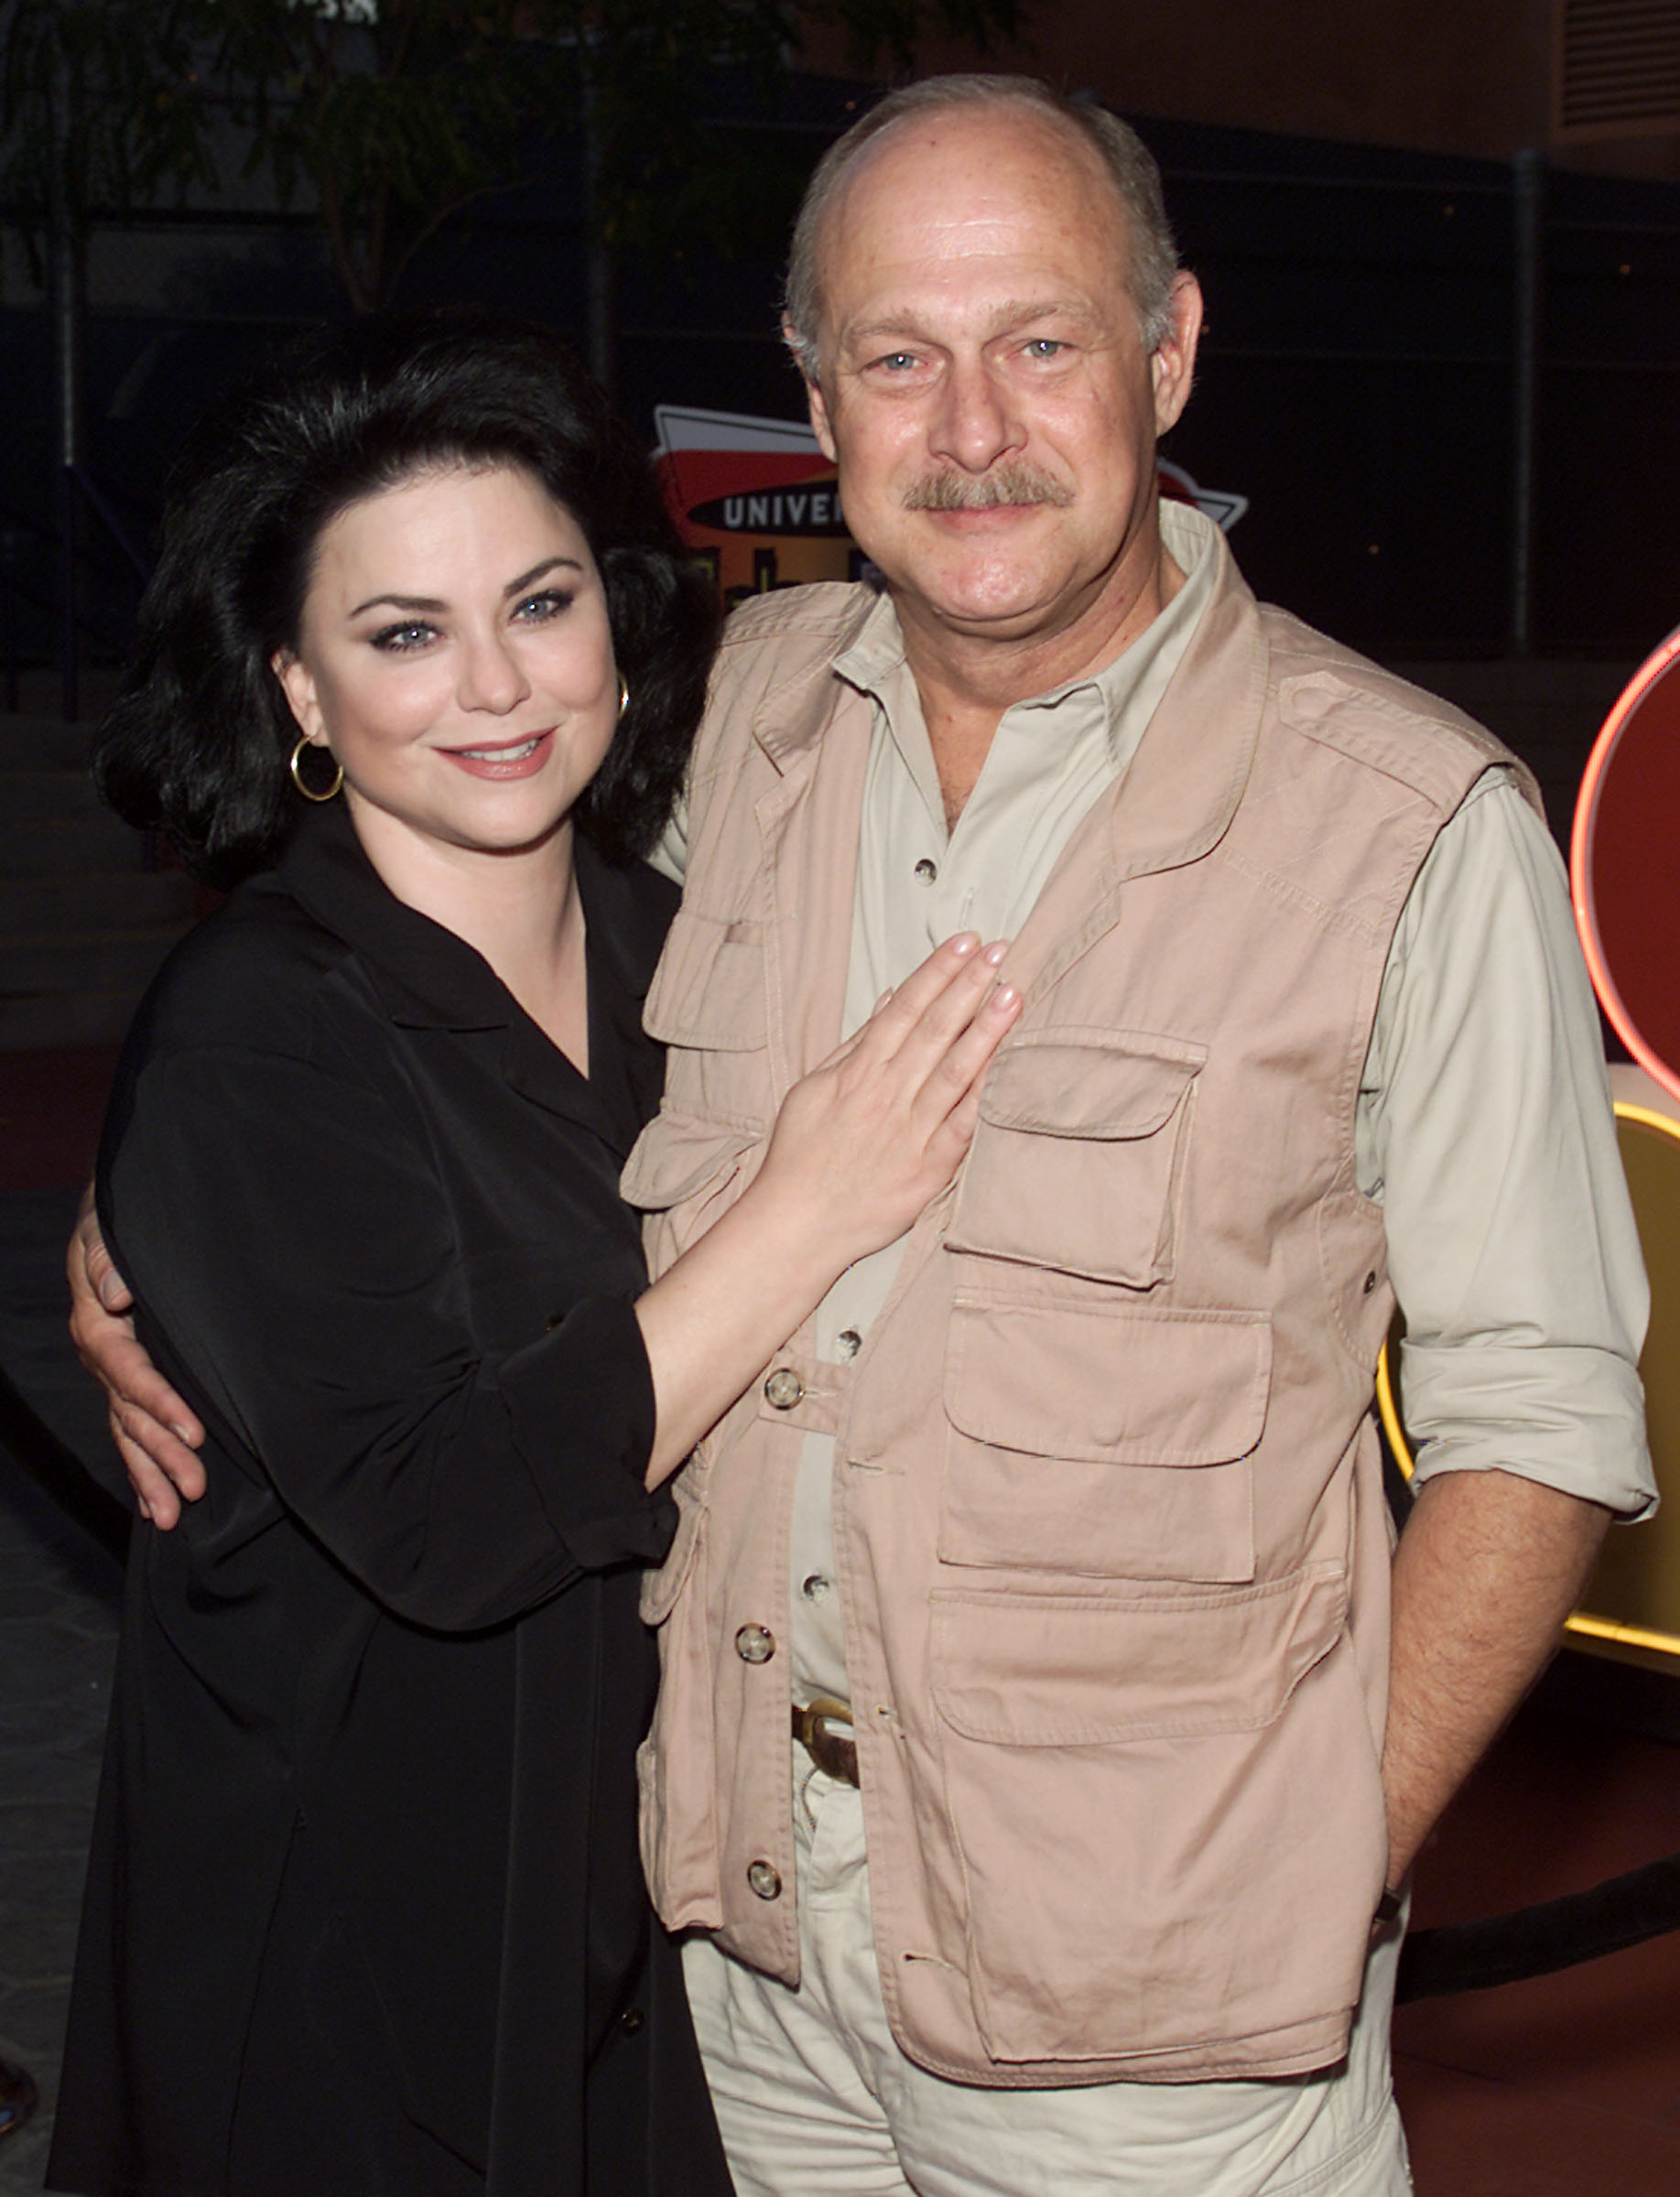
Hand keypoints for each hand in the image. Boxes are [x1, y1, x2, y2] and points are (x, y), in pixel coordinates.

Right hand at [67, 1186, 204, 1525]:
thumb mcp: (107, 1227)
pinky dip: (141, 1464)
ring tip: (170, 1515)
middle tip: (193, 1490)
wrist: (118, 1217)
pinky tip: (154, 1498)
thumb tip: (114, 1298)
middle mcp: (103, 1356)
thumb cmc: (119, 1219)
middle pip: (131, 1415)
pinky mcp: (127, 1380)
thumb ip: (109, 1260)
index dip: (162, 1405)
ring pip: (129, 1432)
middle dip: (161, 1455)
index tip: (194, 1432)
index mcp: (98, 1326)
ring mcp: (113, 1373)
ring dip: (151, 1473)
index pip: (131, 1374)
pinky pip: (129, 1428)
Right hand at [757, 932, 1019, 1269]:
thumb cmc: (800, 1158)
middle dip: (968, 985)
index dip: (937, 971)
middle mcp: (886, 1095)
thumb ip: (856, 1044)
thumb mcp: (813, 1089)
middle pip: (934, 1029)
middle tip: (998, 951)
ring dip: (985, 1030)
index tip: (965, 943)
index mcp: (858, 1072)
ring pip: (954, 1070)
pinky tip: (1007, 1065)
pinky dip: (984, 1094)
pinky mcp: (929, 1168)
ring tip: (1012, 994)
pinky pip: (963, 1125)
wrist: (797, 1224)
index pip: (905, 1008)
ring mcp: (910, 1131)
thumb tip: (890, 1001)